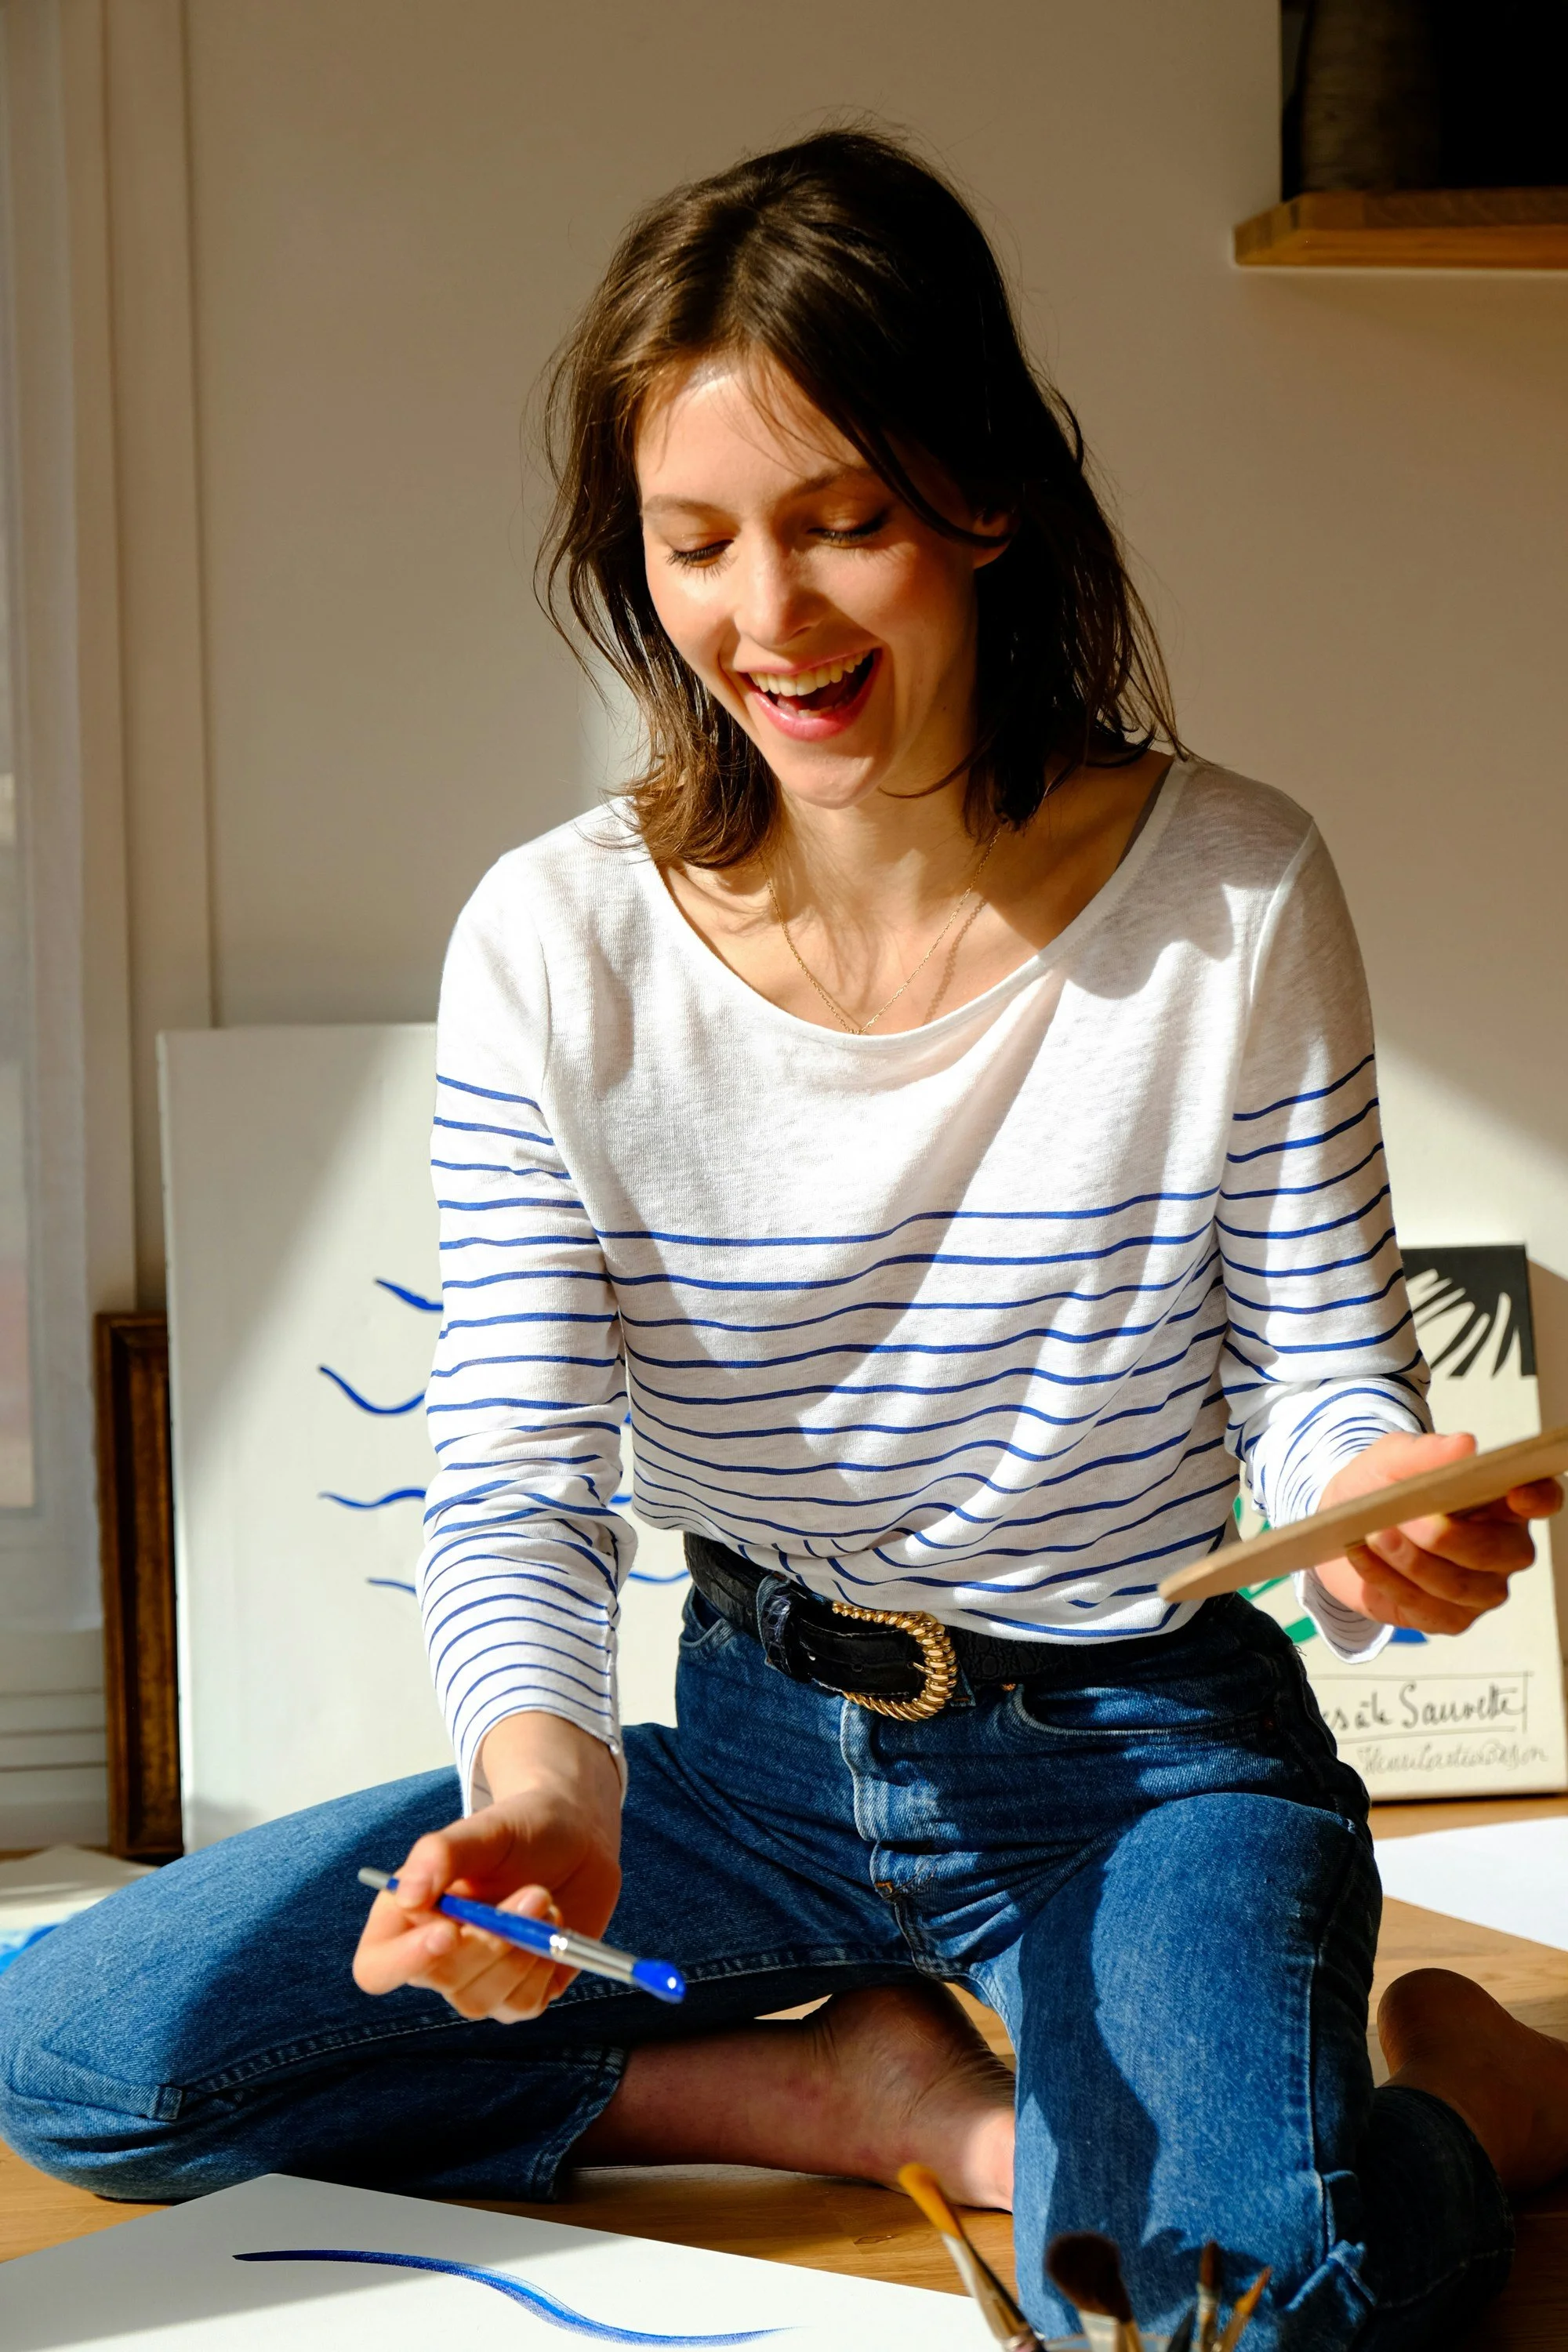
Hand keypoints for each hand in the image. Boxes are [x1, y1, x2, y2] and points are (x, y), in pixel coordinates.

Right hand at [352, 1712, 621, 2022]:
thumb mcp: (485, 1829)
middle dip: (490, 1941)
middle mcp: (435, 1959)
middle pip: (443, 1980)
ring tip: (544, 1898)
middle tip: (535, 1893)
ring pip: (484, 1999)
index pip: (376, 1968)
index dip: (404, 1960)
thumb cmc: (520, 1830)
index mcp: (407, 1917)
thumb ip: (439, 1854)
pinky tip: (552, 1925)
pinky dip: (544, 1963)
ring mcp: (477, 1983)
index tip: (450, 1930)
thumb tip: (407, 1897)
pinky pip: (524, 2004)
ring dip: (522, 1949)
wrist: (576, 1839)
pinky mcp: (518, 1995)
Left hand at [1313, 1430, 1563, 1636]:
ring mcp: (1480, 1589)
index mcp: (1502, 1501)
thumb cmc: (1381, 1487)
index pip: (1542, 1499)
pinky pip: (1425, 1609)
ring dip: (1412, 1561)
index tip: (1515, 1493)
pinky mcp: (1448, 1619)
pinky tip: (1361, 1556)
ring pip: (1460, 1587)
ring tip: (1375, 1535)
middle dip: (1450, 1537)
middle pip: (1501, 1552)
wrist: (1341, 1525)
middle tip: (1407, 1517)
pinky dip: (1388, 1580)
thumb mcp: (1392, 1459)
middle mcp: (1503, 1548)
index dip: (1538, 1498)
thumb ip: (1425, 1451)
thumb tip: (1464, 1445)